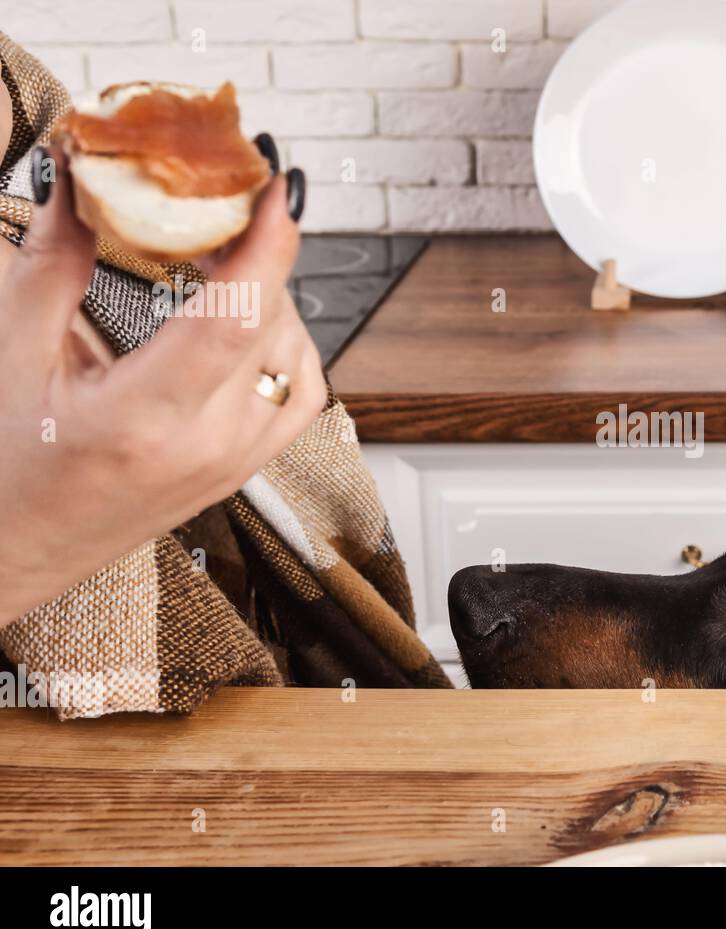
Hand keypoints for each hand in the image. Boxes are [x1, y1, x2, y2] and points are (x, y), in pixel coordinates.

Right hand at [0, 146, 323, 626]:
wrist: (13, 556)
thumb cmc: (3, 468)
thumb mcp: (11, 356)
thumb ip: (53, 261)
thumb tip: (78, 177)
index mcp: (145, 419)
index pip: (236, 315)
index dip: (267, 241)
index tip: (277, 183)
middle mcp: (208, 447)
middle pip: (273, 326)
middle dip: (259, 255)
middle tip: (222, 207)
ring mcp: (235, 465)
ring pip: (297, 359)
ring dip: (272, 301)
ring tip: (221, 264)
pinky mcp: (243, 473)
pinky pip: (298, 398)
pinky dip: (284, 348)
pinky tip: (243, 323)